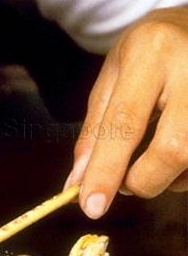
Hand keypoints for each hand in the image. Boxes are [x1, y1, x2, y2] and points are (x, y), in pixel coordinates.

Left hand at [65, 5, 187, 217]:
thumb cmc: (151, 49)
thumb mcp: (114, 75)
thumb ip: (96, 130)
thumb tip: (78, 181)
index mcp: (151, 53)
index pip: (125, 121)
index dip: (107, 169)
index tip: (90, 206)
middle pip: (173, 149)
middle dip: (144, 180)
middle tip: (127, 181)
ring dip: (167, 178)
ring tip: (153, 159)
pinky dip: (185, 173)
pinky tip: (177, 151)